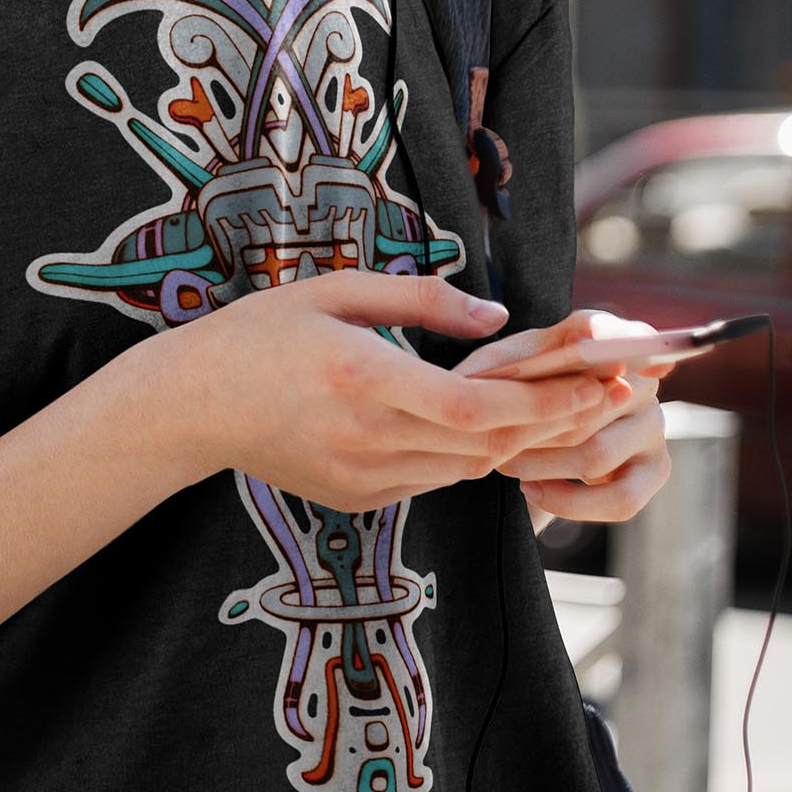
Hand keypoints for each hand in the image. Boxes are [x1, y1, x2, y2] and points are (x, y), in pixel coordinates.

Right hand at [170, 272, 622, 511]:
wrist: (190, 406)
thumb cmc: (260, 334)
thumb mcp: (334, 292)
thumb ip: (419, 300)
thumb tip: (497, 314)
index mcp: (364, 378)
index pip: (476, 408)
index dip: (543, 404)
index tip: (593, 385)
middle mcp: (368, 438)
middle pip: (486, 446)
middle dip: (551, 424)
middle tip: (601, 397)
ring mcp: (361, 478)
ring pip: (466, 470)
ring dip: (514, 443)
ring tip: (559, 410)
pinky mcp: (355, 499)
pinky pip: (431, 481)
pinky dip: (466, 457)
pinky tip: (483, 429)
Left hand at [452, 308, 674, 522]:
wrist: (540, 434)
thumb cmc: (520, 390)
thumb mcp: (507, 366)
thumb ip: (507, 362)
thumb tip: (487, 377)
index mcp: (606, 339)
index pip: (614, 332)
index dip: (606, 336)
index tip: (592, 342)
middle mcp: (637, 378)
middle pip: (592, 404)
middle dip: (536, 426)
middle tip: (494, 437)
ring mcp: (653, 423)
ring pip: (599, 454)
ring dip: (544, 465)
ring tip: (507, 464)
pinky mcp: (656, 468)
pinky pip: (621, 498)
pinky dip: (571, 503)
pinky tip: (534, 490)